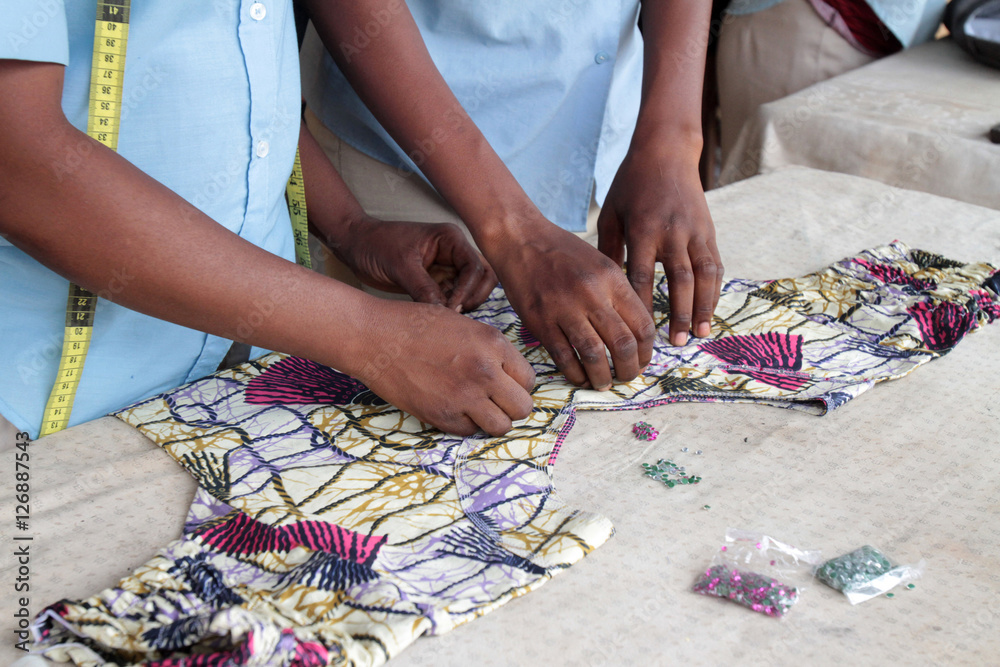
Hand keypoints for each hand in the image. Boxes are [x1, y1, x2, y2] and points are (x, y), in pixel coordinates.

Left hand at [327, 215, 496, 311]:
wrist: (356, 246)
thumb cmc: (376, 245)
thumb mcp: (401, 266)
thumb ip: (424, 288)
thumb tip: (445, 314)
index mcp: (450, 239)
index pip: (475, 267)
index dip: (468, 289)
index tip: (452, 308)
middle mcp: (454, 252)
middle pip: (483, 278)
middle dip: (474, 297)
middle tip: (455, 314)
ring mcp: (447, 267)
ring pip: (471, 290)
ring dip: (464, 304)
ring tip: (445, 317)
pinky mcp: (437, 282)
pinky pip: (454, 297)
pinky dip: (450, 309)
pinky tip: (437, 318)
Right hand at [355, 300, 534, 435]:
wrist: (374, 337)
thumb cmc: (415, 325)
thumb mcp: (464, 324)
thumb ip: (490, 349)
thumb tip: (508, 374)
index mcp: (493, 344)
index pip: (529, 380)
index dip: (518, 383)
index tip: (505, 382)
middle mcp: (485, 372)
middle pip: (523, 407)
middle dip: (511, 405)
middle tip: (495, 399)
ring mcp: (464, 397)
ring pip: (501, 427)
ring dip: (492, 419)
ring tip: (477, 407)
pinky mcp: (442, 416)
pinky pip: (470, 432)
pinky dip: (465, 424)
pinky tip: (452, 407)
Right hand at [488, 224, 654, 390]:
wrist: (520, 239)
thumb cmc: (562, 252)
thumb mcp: (600, 264)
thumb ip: (618, 295)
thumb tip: (635, 333)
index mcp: (612, 279)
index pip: (642, 325)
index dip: (646, 351)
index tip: (641, 361)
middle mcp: (591, 294)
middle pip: (623, 344)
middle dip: (629, 370)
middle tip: (625, 377)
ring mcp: (564, 308)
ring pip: (594, 355)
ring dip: (602, 377)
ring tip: (603, 383)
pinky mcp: (540, 321)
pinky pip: (563, 357)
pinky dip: (575, 373)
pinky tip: (580, 377)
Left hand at [597, 149, 723, 345]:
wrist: (666, 152)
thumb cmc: (630, 184)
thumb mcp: (612, 213)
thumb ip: (609, 250)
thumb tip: (604, 289)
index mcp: (643, 229)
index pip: (643, 275)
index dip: (643, 304)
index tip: (639, 330)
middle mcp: (672, 232)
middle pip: (679, 280)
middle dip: (679, 313)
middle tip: (676, 344)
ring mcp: (695, 231)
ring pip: (704, 275)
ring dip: (703, 307)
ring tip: (699, 334)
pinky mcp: (709, 230)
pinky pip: (715, 265)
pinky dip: (714, 290)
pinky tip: (710, 311)